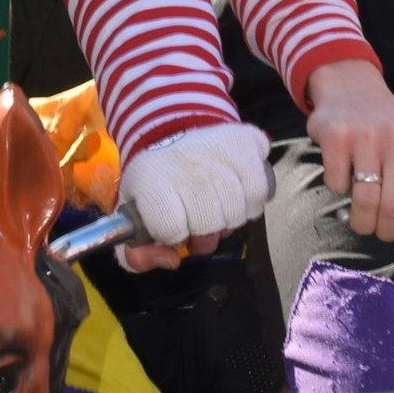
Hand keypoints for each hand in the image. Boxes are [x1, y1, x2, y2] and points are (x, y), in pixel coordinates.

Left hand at [116, 125, 269, 271]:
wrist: (174, 131)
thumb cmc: (156, 182)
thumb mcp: (134, 216)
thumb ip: (139, 254)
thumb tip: (173, 261)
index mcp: (150, 179)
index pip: (171, 229)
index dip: (174, 236)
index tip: (173, 227)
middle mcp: (184, 162)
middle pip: (209, 223)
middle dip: (206, 234)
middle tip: (201, 226)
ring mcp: (217, 150)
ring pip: (237, 210)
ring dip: (230, 219)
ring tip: (218, 210)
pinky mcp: (245, 141)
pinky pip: (259, 190)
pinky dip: (251, 201)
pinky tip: (237, 195)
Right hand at [306, 57, 393, 252]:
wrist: (352, 87)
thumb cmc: (389, 125)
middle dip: (387, 232)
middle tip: (382, 233)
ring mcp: (367, 136)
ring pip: (365, 202)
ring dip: (362, 222)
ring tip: (362, 220)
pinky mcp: (336, 136)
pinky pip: (337, 184)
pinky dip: (339, 191)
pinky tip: (345, 178)